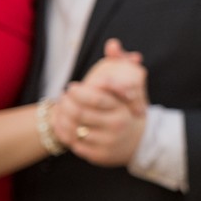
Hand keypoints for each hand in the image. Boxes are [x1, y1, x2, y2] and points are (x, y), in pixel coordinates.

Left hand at [57, 42, 148, 166]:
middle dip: (67, 104)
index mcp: (124, 108)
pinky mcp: (100, 155)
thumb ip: (121, 61)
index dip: (79, 92)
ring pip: (76, 129)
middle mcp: (117, 125)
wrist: (140, 142)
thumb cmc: (128, 109)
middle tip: (62, 97)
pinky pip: (75, 144)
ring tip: (60, 110)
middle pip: (82, 113)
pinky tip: (63, 126)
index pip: (97, 98)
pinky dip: (66, 135)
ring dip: (63, 119)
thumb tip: (112, 44)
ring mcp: (109, 142)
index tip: (71, 87)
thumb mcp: (130, 85)